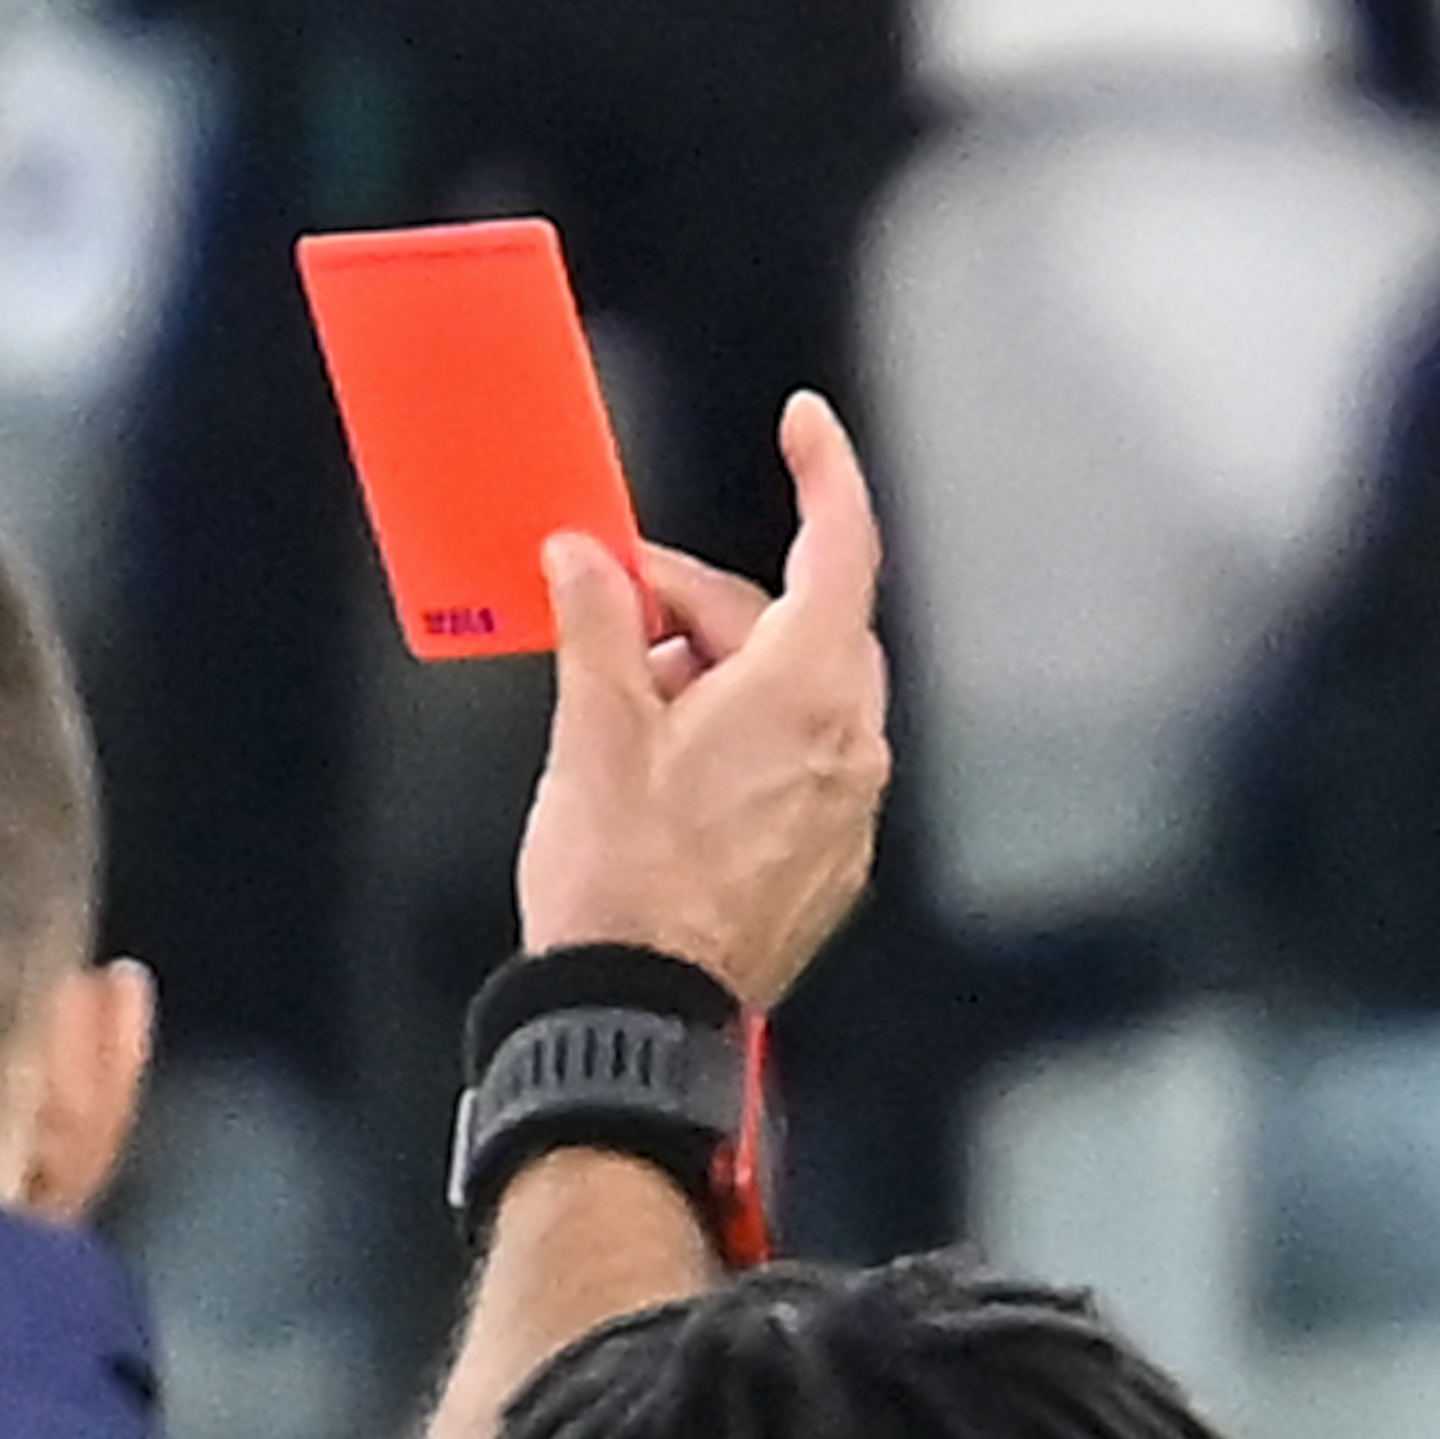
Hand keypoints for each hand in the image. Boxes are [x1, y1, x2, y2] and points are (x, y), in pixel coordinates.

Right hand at [516, 388, 892, 1012]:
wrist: (638, 1014)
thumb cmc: (620, 881)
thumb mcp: (593, 728)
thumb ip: (598, 624)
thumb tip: (589, 560)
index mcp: (806, 697)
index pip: (841, 551)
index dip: (826, 474)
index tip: (804, 424)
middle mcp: (850, 751)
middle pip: (803, 626)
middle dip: (715, 602)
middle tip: (621, 603)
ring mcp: (848, 814)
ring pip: (801, 696)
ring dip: (723, 670)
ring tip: (630, 694)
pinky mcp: (828, 865)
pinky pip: (800, 765)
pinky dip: (745, 734)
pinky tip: (671, 759)